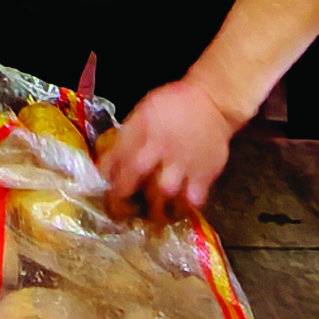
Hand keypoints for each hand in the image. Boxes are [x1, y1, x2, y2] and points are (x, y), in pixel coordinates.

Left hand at [100, 77, 246, 213]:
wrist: (211, 102)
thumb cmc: (172, 106)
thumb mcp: (141, 113)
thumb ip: (124, 139)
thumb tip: (107, 166)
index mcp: (143, 135)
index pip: (120, 165)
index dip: (110, 183)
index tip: (107, 195)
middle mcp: (161, 152)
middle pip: (137, 183)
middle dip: (124, 202)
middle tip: (122, 212)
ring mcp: (184, 165)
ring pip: (163, 197)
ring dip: (153, 210)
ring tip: (150, 216)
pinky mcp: (205, 175)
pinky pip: (192, 201)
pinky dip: (181, 209)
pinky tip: (176, 209)